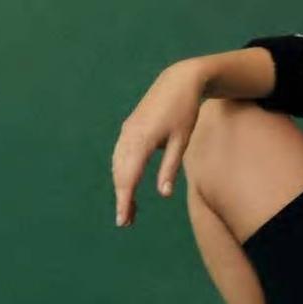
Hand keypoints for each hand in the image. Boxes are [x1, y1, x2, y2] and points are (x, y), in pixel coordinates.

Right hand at [111, 60, 207, 226]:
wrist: (178, 81)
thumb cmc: (185, 111)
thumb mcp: (181, 142)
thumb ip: (170, 168)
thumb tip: (163, 194)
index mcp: (141, 140)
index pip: (128, 177)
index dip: (124, 201)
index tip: (123, 220)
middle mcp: (129, 136)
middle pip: (119, 174)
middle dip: (122, 198)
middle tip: (128, 222)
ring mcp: (127, 131)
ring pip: (117, 165)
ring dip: (121, 186)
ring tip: (130, 209)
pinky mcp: (129, 128)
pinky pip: (120, 155)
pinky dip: (122, 172)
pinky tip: (127, 184)